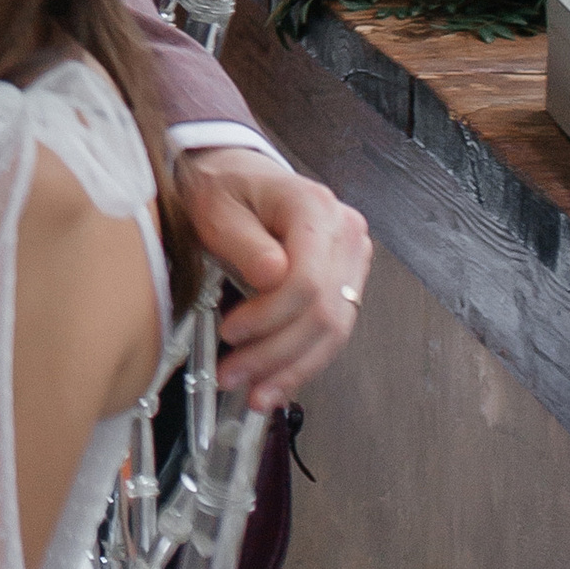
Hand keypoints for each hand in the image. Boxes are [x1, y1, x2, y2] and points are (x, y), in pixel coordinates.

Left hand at [185, 147, 371, 407]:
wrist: (235, 175)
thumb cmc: (224, 187)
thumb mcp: (218, 207)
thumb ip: (244, 242)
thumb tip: (272, 276)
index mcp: (315, 209)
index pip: (308, 280)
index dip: (270, 317)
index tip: (230, 333)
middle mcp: (346, 234)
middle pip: (325, 312)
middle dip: (278, 354)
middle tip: (234, 376)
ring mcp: (351, 260)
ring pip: (334, 331)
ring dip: (292, 369)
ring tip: (255, 394)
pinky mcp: (344, 282)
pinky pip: (330, 332)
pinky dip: (302, 362)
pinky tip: (277, 384)